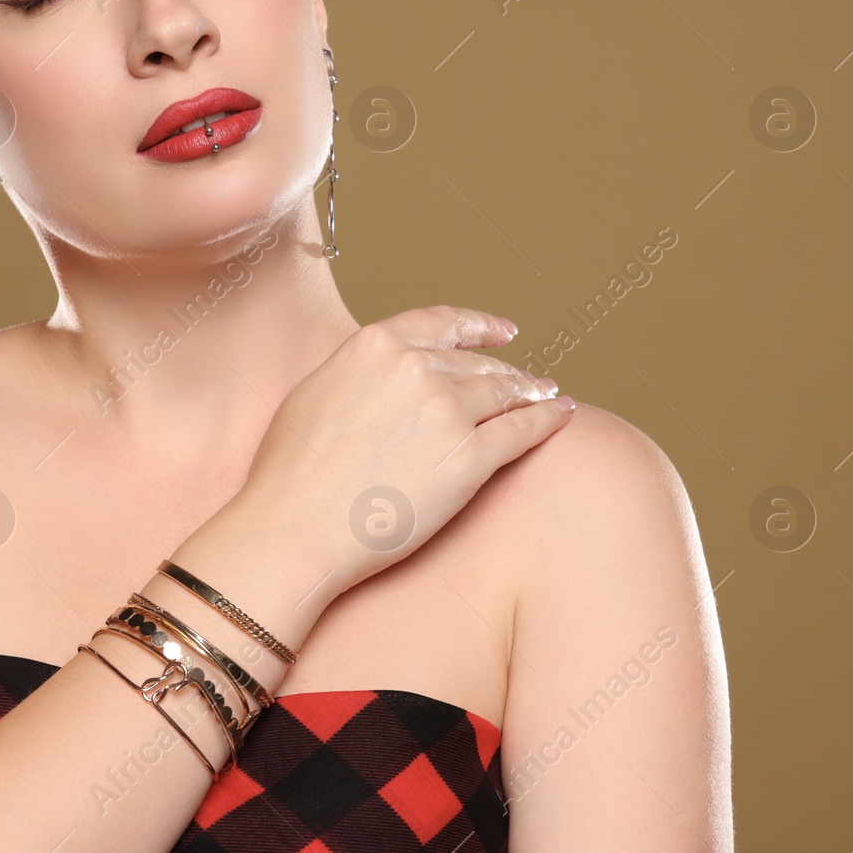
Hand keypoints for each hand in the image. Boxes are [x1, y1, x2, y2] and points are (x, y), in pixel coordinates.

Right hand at [235, 305, 571, 594]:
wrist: (293, 528)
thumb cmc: (291, 474)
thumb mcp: (317, 393)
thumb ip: (361, 372)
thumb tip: (384, 372)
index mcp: (376, 344)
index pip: (443, 323)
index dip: (481, 325)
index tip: (505, 331)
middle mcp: (417, 368)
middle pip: (478, 362)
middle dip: (507, 370)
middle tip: (530, 380)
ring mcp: (448, 410)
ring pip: (505, 392)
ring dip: (533, 393)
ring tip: (549, 397)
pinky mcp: (470, 457)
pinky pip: (522, 430)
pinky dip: (548, 420)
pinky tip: (561, 416)